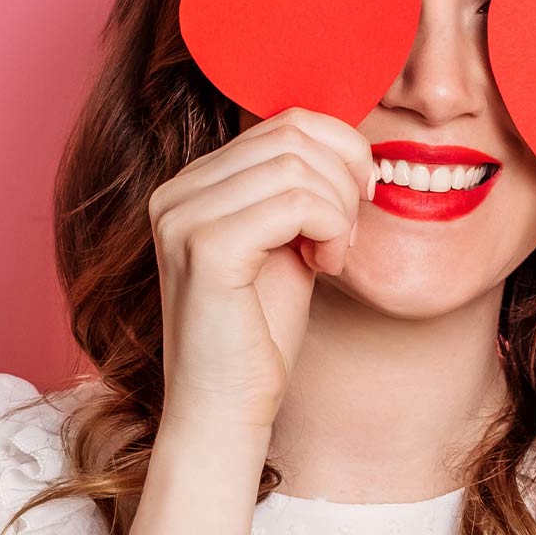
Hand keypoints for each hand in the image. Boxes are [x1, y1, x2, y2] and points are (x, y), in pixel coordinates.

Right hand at [148, 107, 375, 432]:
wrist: (224, 412)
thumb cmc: (260, 334)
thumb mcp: (285, 242)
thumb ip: (299, 188)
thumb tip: (345, 138)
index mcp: (191, 185)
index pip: (283, 122)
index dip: (339, 150)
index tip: (359, 198)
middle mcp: (175, 192)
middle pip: (292, 135)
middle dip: (343, 178)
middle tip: (348, 234)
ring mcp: (182, 217)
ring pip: (297, 166)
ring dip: (338, 210)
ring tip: (332, 256)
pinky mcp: (204, 248)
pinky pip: (294, 202)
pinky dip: (329, 227)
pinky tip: (325, 265)